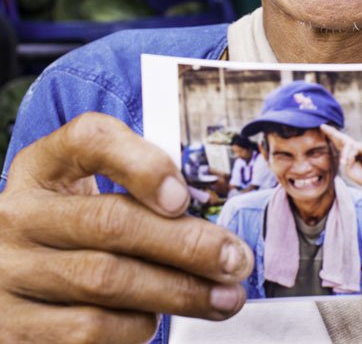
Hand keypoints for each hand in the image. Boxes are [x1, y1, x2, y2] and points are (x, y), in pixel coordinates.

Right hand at [0, 113, 253, 343]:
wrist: (8, 271)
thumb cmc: (72, 221)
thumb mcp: (90, 186)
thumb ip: (139, 182)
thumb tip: (199, 217)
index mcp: (44, 165)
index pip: (90, 140)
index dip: (141, 164)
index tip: (183, 196)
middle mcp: (19, 213)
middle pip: (112, 222)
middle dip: (187, 244)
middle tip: (235, 260)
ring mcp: (9, 272)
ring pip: (108, 282)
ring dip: (178, 293)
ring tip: (221, 297)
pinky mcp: (12, 327)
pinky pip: (88, 331)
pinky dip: (134, 327)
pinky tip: (157, 319)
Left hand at [320, 124, 361, 190]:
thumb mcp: (348, 169)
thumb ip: (345, 158)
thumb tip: (348, 148)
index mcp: (353, 154)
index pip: (342, 144)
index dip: (333, 136)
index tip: (323, 128)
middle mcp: (359, 148)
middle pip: (344, 138)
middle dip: (333, 133)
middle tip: (322, 126)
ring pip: (349, 145)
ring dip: (345, 155)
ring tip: (344, 163)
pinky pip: (355, 148)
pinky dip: (351, 156)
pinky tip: (351, 162)